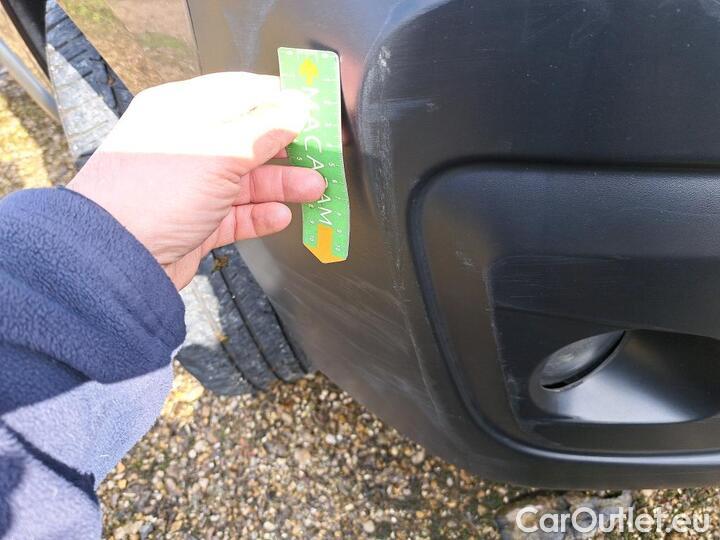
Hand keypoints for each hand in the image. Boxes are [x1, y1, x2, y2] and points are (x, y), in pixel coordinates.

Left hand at [67, 72, 324, 288]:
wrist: (113, 261)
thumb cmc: (151, 194)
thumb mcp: (218, 151)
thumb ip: (263, 129)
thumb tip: (296, 107)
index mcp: (182, 112)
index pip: (241, 95)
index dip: (281, 100)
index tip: (316, 109)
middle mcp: (186, 146)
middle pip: (249, 139)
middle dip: (288, 147)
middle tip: (322, 153)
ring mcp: (190, 187)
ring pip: (246, 180)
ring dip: (282, 184)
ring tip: (314, 188)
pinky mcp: (195, 223)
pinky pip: (236, 215)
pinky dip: (260, 215)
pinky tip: (280, 216)